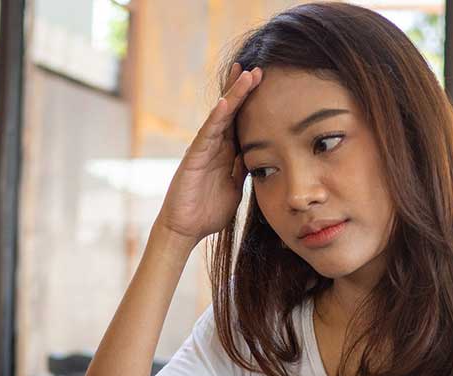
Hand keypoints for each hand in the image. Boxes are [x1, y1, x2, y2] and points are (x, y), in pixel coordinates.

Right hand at [158, 63, 263, 244]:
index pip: (241, 121)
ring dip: (233, 95)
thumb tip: (261, 156)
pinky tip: (224, 103)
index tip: (266, 84)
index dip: (252, 103)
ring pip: (220, 116)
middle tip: (258, 68)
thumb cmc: (209, 211)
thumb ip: (245, 170)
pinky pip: (206, 135)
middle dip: (242, 89)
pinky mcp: (193, 158)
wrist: (186, 230)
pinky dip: (215, 119)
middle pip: (231, 111)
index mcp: (226, 152)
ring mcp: (203, 149)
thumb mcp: (236, 188)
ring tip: (245, 74)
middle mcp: (214, 146)